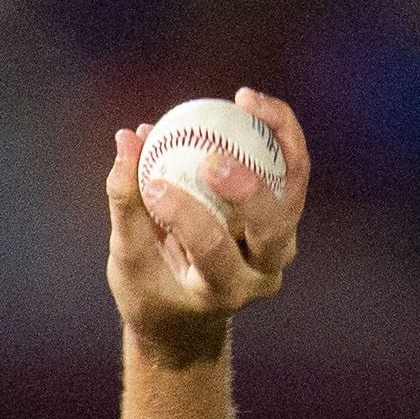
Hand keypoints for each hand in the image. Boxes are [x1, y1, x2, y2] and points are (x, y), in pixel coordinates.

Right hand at [106, 87, 307, 366]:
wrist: (187, 318)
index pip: (211, 249)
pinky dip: (276, 134)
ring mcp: (281, 245)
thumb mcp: (128, 259)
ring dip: (279, 139)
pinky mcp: (285, 218)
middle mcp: (263, 272)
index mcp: (222, 291)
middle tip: (212, 158)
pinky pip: (290, 170)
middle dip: (247, 190)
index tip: (153, 184)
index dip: (184, 214)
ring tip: (246, 100)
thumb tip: (127, 138)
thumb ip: (126, 203)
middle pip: (271, 226)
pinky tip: (248, 103)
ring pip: (293, 188)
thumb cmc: (150, 291)